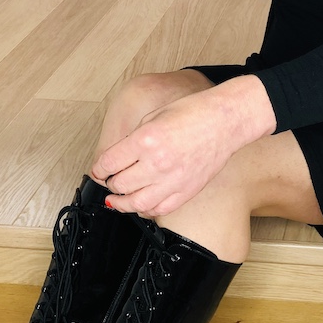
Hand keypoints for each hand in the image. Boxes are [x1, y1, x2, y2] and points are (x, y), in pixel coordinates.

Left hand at [91, 76, 275, 216]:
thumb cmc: (193, 112)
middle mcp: (157, 163)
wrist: (225, 120)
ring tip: (116, 200)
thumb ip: (133, 139)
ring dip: (121, 203)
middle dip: (110, 183)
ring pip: (136, 203)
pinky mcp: (187, 190)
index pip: (108, 163)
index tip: (98, 170)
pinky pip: (160, 208)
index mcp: (145, 140)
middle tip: (109, 180)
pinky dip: (145, 210)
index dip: (98, 168)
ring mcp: (173, 180)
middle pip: (119, 184)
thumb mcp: (153, 116)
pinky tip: (140, 205)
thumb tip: (118, 159)